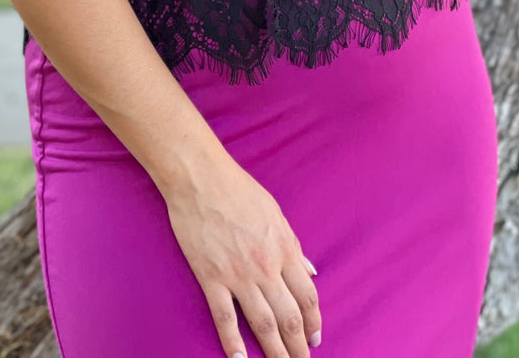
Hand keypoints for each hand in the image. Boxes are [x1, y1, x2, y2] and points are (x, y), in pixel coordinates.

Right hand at [163, 151, 321, 357]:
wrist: (201, 178)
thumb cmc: (239, 190)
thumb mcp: (276, 213)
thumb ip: (294, 246)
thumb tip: (311, 271)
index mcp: (283, 249)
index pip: (307, 296)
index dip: (314, 321)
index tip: (317, 338)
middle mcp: (265, 267)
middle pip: (289, 317)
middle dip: (299, 346)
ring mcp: (238, 275)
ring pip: (262, 323)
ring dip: (275, 351)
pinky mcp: (211, 278)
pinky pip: (224, 318)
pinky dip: (233, 343)